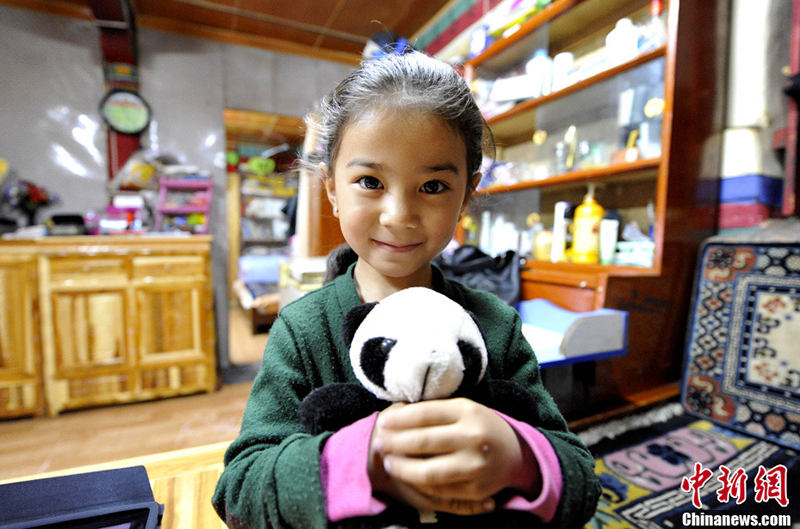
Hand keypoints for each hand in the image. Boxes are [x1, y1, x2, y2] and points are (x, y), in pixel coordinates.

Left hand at [368, 399, 538, 514]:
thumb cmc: (479, 426)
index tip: (382, 423)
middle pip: (423, 442)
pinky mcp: (476, 490)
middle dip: (395, 443)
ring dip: (402, 468)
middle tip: (379, 443)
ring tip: (388, 462)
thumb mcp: (462, 409)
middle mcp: (473, 438)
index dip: (399, 420)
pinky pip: (439, 490)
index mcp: (468, 412)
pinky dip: (419, 484)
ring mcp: (475, 466)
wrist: (514, 453)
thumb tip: (394, 418)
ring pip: (428, 472)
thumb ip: (433, 412)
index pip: (425, 414)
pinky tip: (407, 476)